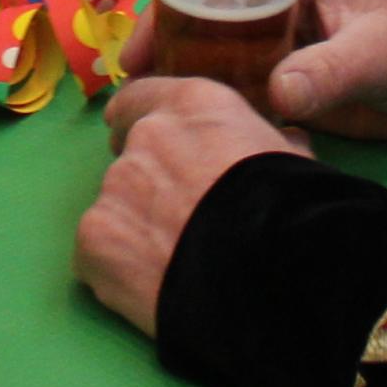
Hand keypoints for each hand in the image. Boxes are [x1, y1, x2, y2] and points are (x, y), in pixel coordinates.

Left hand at [75, 75, 308, 338]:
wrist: (271, 273)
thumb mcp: (293, 158)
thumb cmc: (291, 211)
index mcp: (193, 105)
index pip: (143, 98)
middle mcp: (145, 135)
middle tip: (174, 216)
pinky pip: (96, 252)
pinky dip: (116, 268)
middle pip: (128, 155)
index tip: (149, 146)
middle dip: (145, 182)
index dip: (142, 122)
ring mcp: (113, 187)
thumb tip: (286, 141)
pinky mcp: (93, 239)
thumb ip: (268, 142)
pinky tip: (149, 288)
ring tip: (171, 261)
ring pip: (115, 206)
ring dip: (134, 226)